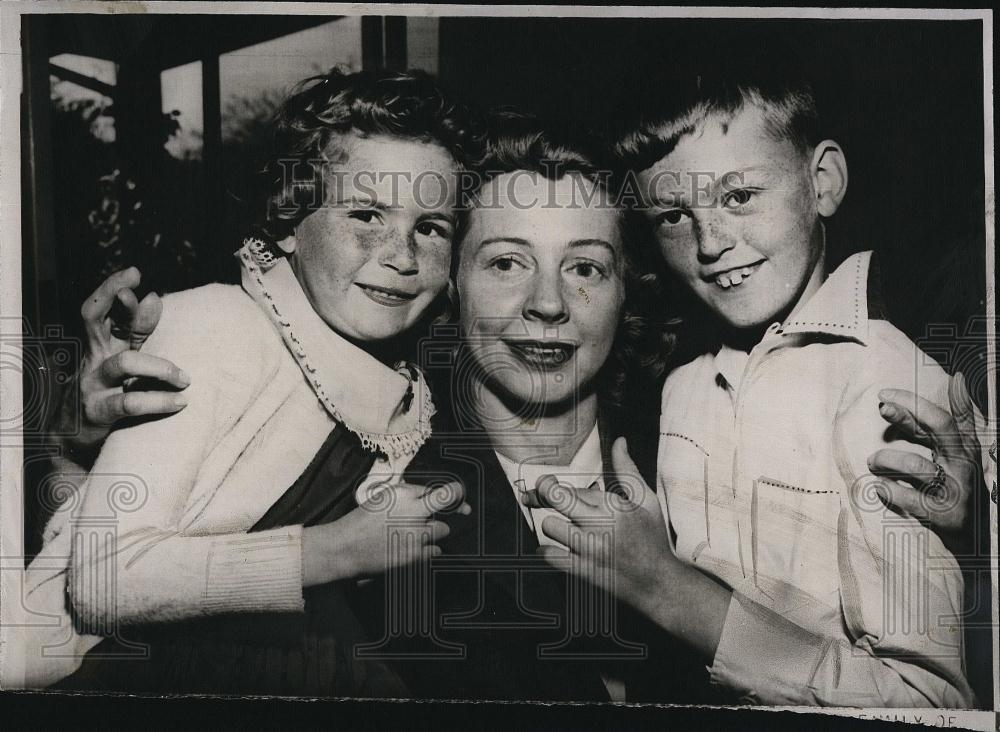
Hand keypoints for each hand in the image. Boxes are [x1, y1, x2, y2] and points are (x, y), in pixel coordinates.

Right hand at [66, 268, 187, 449]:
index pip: (102, 308)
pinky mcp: (99, 412)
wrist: (73, 436)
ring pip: (125, 363)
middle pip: (93, 319)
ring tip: (185, 379)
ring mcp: (93, 383)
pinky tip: (180, 402)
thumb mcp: (122, 357)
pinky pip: (131, 402)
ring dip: (161, 367)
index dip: (114, 289)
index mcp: (100, 341)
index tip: (134, 273)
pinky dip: (160, 401)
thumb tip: (152, 296)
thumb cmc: (108, 389)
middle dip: (113, 299)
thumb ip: (138, 330)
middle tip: (139, 293)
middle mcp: (93, 356)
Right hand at [302, 480, 469, 584]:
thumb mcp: (382, 497)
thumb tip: (428, 495)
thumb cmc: (360, 521)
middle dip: (457, 503)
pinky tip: (417, 548)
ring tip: (420, 534)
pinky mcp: (414, 555)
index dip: (442, 494)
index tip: (456, 494)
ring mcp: (415, 533)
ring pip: (443, 529)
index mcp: (403, 493)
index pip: (433, 489)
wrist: (345, 547)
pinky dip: (430, 550)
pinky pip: (436, 550)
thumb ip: (405, 495)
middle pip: (448, 500)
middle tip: (466, 508)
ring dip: (435, 532)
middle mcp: (412, 510)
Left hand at [523, 437, 730, 656]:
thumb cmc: (653, 538)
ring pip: (550, 526)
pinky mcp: (584, 572)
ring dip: (552, 524)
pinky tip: (555, 546)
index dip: (552, 484)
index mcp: (615, 506)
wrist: (659, 584)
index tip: (547, 483)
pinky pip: (550, 556)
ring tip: (560, 525)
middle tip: (532, 495)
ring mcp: (590, 550)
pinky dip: (547, 550)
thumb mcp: (646, 500)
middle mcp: (601, 525)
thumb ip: (627, 470)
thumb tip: (619, 441)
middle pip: (555, 499)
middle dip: (540, 493)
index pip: (572, 487)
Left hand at [868, 372, 987, 552]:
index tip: (884, 394)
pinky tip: (879, 488)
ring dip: (888, 460)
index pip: (941, 418)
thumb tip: (958, 378)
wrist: (973, 537)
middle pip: (939, 431)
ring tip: (873, 462)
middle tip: (881, 408)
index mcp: (963, 447)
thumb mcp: (956, 449)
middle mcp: (963, 465)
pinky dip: (891, 492)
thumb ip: (950, 419)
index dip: (914, 403)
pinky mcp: (946, 515)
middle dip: (906, 416)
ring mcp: (957, 490)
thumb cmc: (955, 483)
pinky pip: (912, 499)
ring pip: (919, 465)